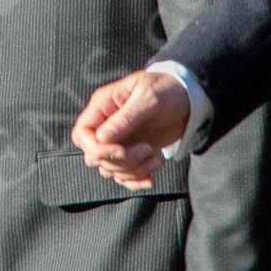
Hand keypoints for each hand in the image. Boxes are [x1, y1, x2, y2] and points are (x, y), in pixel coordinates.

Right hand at [70, 69, 189, 188]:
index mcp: (103, 106)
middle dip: (121, 161)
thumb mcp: (148, 98)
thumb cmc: (166, 89)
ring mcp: (119, 141)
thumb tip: (101, 138)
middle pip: (94, 156)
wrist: (188, 99)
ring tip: (156, 156)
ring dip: (134, 170)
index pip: (82, 133)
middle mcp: (106, 125)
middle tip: (147, 149)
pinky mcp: (131, 154)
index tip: (122, 150)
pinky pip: (123, 176)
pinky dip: (136, 181)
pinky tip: (151, 178)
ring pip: (110, 169)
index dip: (97, 148)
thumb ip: (125, 118)